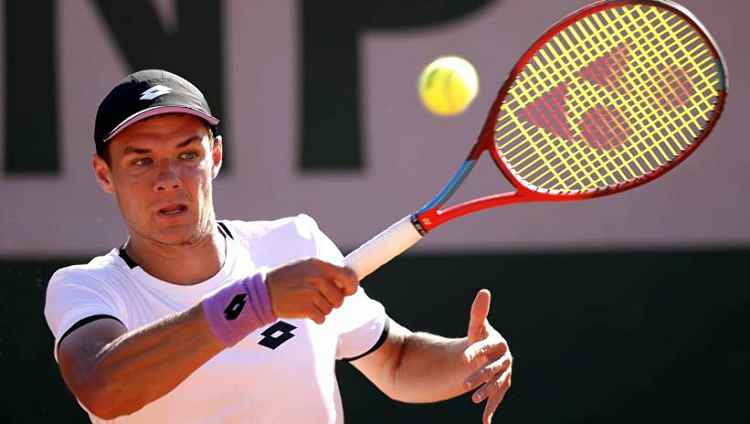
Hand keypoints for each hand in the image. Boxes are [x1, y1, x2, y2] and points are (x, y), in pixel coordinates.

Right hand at [266, 258, 358, 323]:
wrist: (264, 292)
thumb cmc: (287, 279)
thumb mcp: (305, 267)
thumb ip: (325, 272)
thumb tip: (349, 282)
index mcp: (318, 265)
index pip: (348, 275)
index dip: (351, 286)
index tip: (349, 291)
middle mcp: (317, 277)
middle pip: (340, 297)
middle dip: (333, 301)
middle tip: (319, 299)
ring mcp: (311, 293)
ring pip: (330, 309)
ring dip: (321, 309)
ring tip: (307, 302)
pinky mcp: (306, 308)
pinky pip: (322, 318)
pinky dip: (316, 318)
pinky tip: (304, 310)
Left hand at [463, 290, 511, 423]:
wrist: (488, 354)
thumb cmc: (481, 338)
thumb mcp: (477, 327)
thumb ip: (479, 312)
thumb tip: (484, 292)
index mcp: (498, 344)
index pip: (485, 348)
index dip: (475, 352)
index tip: (463, 357)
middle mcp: (504, 360)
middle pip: (492, 369)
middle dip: (479, 377)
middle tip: (464, 384)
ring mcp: (504, 374)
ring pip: (496, 385)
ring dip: (486, 392)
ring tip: (473, 398)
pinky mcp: (502, 386)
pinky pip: (497, 399)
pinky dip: (491, 410)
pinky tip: (485, 422)